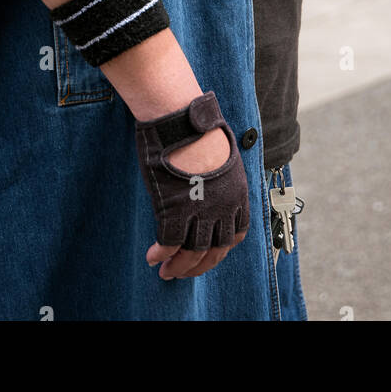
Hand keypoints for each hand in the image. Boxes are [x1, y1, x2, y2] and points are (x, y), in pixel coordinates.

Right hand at [136, 91, 249, 280]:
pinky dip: (161, 255)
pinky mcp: (176, 212)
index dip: (223, 248)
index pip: (236, 234)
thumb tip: (207, 181)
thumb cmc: (196, 129)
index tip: (211, 252)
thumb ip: (217, 177)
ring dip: (179, 267)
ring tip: (166, 272)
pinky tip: (153, 257)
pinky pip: (169, 244)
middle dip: (199, 266)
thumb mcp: (220, 155)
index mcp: (237, 194)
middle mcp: (223, 209)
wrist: (182, 120)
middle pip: (215, 250)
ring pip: (192, 253)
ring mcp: (200, 213)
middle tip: (184, 271)